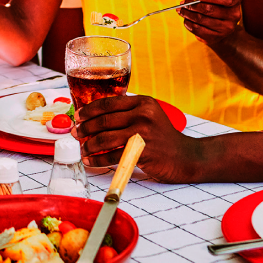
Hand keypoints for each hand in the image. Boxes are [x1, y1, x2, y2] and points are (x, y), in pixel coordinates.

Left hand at [73, 94, 200, 182]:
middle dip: (85, 127)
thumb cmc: (163, 137)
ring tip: (82, 148)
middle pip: (104, 119)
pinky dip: (98, 159)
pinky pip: (112, 155)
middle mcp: (143, 115)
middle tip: (76, 132)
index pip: (108, 102)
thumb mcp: (149, 115)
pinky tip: (91, 160)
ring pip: (105, 137)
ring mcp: (143, 133)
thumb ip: (128, 112)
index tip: (78, 115)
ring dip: (89, 144)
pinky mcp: (142, 152)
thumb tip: (96, 116)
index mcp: (143, 102)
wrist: (186, 157)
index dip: (89, 109)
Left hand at [178, 0, 241, 43]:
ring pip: (202, 20)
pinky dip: (189, 24)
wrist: (222, 24)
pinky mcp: (217, 37)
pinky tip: (186, 19)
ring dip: (188, 14)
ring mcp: (226, 28)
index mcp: (236, 0)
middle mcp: (234, 15)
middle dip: (193, 5)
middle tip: (183, 3)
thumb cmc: (217, 3)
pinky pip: (198, 30)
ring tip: (181, 10)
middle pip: (210, 10)